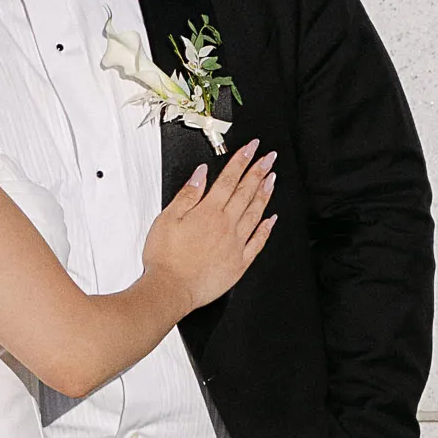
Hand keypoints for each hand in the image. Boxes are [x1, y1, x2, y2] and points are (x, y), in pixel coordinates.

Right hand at [139, 143, 276, 322]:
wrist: (171, 289)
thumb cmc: (165, 258)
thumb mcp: (167, 219)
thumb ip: (188, 195)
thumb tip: (201, 174)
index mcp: (208, 212)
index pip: (229, 179)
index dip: (241, 161)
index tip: (252, 148)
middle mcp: (226, 225)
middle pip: (246, 192)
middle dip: (259, 171)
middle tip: (269, 157)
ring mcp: (235, 244)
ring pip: (255, 213)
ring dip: (265, 194)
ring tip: (272, 179)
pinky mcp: (239, 263)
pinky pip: (258, 242)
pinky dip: (266, 229)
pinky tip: (271, 219)